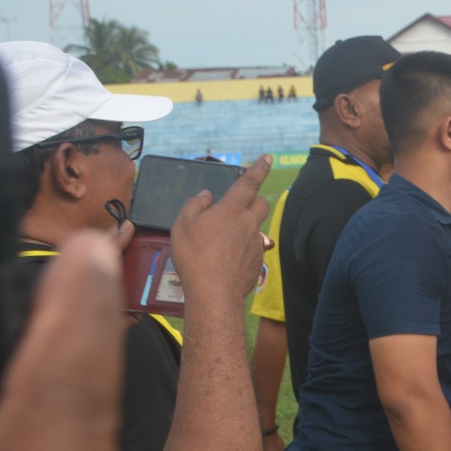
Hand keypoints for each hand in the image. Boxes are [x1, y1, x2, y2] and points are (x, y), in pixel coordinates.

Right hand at [170, 154, 271, 304]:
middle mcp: (249, 223)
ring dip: (246, 227)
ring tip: (225, 240)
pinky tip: (227, 260)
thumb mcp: (182, 226)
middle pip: (261, 203)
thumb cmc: (194, 256)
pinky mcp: (258, 260)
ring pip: (257, 227)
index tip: (268, 158)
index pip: (249, 183)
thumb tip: (206, 195)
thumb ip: (194, 205)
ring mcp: (256, 242)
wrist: (214, 292)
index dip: (259, 168)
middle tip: (238, 206)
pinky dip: (243, 248)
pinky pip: (253, 248)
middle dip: (254, 199)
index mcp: (231, 210)